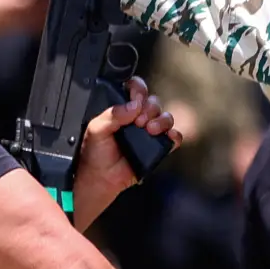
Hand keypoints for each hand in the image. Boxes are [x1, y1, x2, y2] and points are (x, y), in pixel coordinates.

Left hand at [76, 76, 182, 207]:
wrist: (99, 179)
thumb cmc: (94, 154)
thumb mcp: (96, 129)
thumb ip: (113, 114)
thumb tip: (134, 105)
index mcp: (122, 109)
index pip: (136, 89)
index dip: (139, 90)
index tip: (135, 100)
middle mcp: (137, 118)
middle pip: (153, 102)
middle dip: (149, 109)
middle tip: (138, 122)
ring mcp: (149, 132)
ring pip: (166, 117)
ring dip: (162, 120)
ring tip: (150, 130)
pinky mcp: (158, 147)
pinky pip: (174, 137)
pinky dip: (175, 135)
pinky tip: (167, 137)